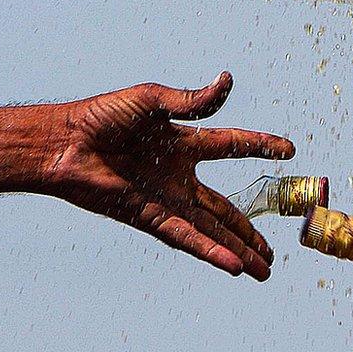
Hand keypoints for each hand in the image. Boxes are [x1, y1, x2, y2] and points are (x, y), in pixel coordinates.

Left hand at [43, 72, 290, 278]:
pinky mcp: (149, 217)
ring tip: (264, 270)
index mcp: (182, 142)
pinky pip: (187, 237)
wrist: (63, 144)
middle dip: (250, 232)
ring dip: (239, 251)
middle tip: (273, 251)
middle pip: (225, 210)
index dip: (260, 146)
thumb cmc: (100, 116)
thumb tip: (228, 81)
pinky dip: (211, 252)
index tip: (289, 150)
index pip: (231, 146)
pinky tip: (234, 266)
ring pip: (212, 231)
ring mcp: (165, 200)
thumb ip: (192, 101)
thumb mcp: (152, 100)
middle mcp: (178, 177)